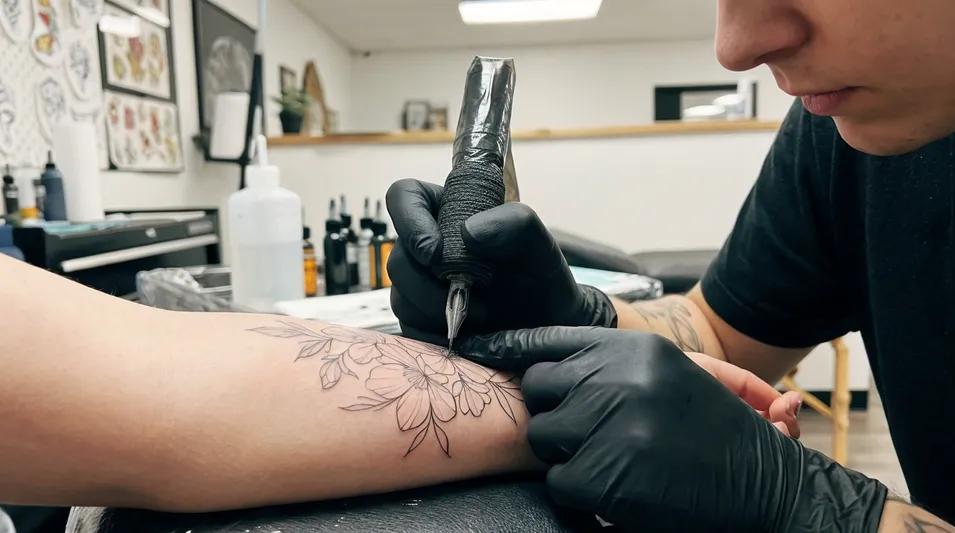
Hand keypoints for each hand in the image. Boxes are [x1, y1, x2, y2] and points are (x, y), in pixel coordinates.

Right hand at [385, 179, 616, 345]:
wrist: (548, 323)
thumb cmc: (540, 275)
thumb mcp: (538, 241)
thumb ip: (514, 222)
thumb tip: (469, 232)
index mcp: (446, 211)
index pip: (405, 197)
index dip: (409, 220)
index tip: (434, 251)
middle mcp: (427, 247)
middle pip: (395, 259)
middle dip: (427, 284)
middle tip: (471, 296)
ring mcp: (421, 286)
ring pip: (401, 298)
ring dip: (437, 311)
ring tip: (480, 316)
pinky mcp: (424, 321)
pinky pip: (411, 329)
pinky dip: (438, 334)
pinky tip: (468, 333)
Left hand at [460, 327, 887, 532]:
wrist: (769, 488)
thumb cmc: (715, 435)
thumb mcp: (668, 379)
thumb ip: (610, 368)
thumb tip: (541, 369)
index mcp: (635, 350)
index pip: (550, 341)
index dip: (508, 347)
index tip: (471, 348)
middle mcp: (621, 377)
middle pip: (539, 389)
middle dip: (555, 414)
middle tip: (593, 435)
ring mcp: (614, 423)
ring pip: (544, 437)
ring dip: (569, 456)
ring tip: (615, 462)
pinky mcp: (609, 473)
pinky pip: (561, 482)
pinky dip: (584, 495)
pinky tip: (621, 491)